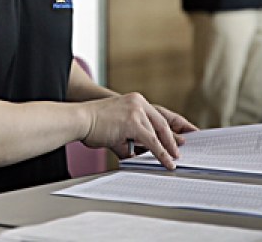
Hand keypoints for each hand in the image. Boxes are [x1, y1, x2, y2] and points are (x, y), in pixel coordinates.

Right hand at [81, 93, 197, 169]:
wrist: (79, 119)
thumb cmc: (92, 124)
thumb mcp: (116, 128)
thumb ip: (131, 137)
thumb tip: (140, 153)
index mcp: (134, 100)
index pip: (157, 115)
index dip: (170, 127)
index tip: (181, 135)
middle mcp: (138, 102)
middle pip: (162, 123)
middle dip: (174, 138)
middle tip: (182, 150)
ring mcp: (136, 110)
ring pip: (158, 133)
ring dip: (168, 148)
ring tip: (174, 160)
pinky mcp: (134, 123)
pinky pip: (153, 141)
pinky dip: (162, 153)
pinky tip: (168, 161)